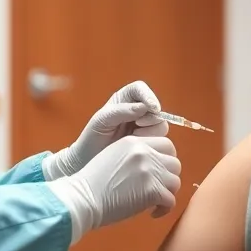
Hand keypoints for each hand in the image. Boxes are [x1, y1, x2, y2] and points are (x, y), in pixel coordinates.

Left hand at [43, 81, 168, 179]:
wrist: (90, 160)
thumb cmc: (92, 137)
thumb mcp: (102, 120)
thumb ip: (122, 110)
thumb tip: (144, 107)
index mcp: (123, 99)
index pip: (140, 89)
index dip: (148, 96)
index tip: (152, 107)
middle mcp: (136, 110)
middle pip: (155, 107)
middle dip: (150, 117)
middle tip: (138, 125)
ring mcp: (143, 127)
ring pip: (160, 124)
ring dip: (150, 132)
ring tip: (133, 138)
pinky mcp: (148, 142)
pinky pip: (159, 139)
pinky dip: (151, 142)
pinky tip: (137, 146)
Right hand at [48, 136, 181, 242]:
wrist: (83, 198)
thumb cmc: (92, 182)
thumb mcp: (113, 156)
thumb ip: (134, 156)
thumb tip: (154, 167)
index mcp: (134, 142)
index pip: (166, 144)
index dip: (166, 160)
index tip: (157, 173)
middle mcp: (145, 153)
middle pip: (174, 163)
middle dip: (168, 177)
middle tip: (157, 188)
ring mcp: (150, 171)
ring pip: (175, 182)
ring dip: (167, 193)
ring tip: (154, 202)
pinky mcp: (152, 191)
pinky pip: (171, 200)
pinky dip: (164, 209)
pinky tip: (152, 213)